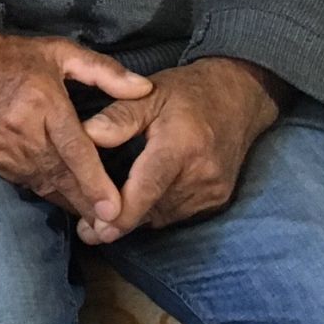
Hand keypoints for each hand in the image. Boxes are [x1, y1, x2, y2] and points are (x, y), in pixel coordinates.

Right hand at [0, 17, 152, 221]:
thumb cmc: (13, 55)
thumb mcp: (61, 52)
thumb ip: (104, 71)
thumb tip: (143, 89)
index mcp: (42, 101)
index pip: (75, 150)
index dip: (95, 182)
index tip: (114, 208)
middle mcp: (22, 129)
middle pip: (61, 176)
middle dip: (87, 203)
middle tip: (113, 226)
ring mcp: (2, 147)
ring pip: (43, 184)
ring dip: (68, 201)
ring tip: (94, 219)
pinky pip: (24, 181)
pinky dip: (46, 190)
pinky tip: (63, 196)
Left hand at [76, 57, 284, 243]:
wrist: (238, 98)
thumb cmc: (186, 93)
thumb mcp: (147, 95)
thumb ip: (117, 118)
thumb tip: (85, 136)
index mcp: (181, 145)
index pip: (150, 186)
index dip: (124, 212)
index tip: (99, 230)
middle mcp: (201, 174)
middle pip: (153, 208)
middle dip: (119, 221)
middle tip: (84, 229)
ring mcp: (212, 191)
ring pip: (163, 216)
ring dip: (136, 218)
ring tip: (103, 216)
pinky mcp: (218, 200)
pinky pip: (176, 214)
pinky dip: (154, 212)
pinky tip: (135, 204)